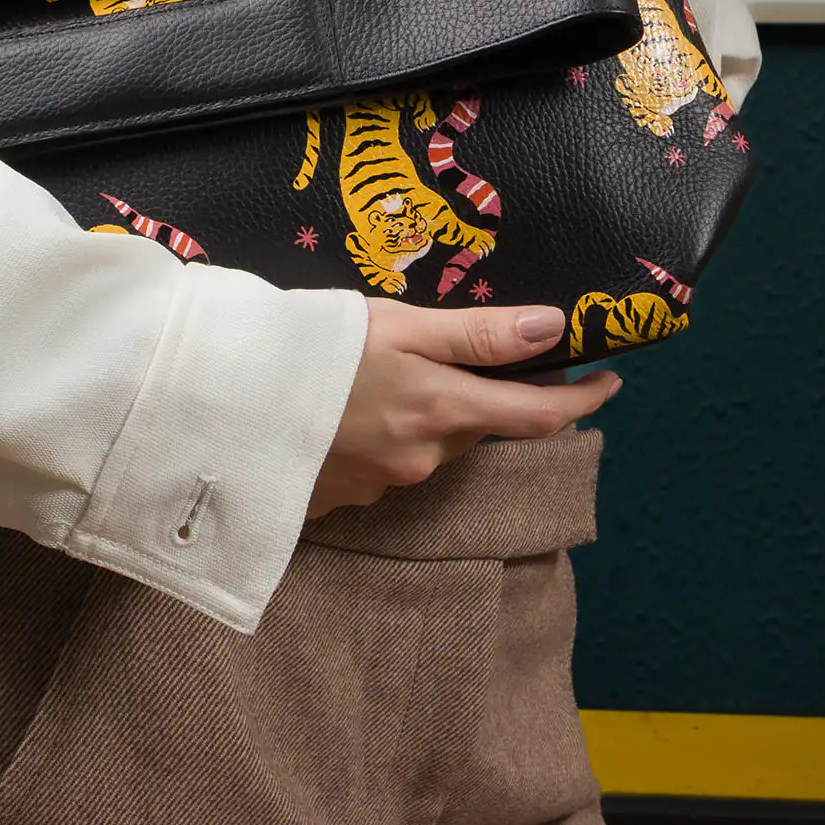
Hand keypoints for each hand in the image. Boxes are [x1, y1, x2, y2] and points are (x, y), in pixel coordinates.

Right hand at [307, 301, 622, 520]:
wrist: (214, 399)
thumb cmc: (306, 346)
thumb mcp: (395, 323)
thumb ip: (476, 333)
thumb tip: (554, 327)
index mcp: (442, 410)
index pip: (538, 415)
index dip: (582, 400)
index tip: (609, 381)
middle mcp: (421, 459)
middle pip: (474, 429)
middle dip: (477, 398)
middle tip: (450, 354)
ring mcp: (378, 486)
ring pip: (425, 447)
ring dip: (421, 415)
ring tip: (372, 374)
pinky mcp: (337, 500)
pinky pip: (377, 465)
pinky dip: (373, 437)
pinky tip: (337, 409)